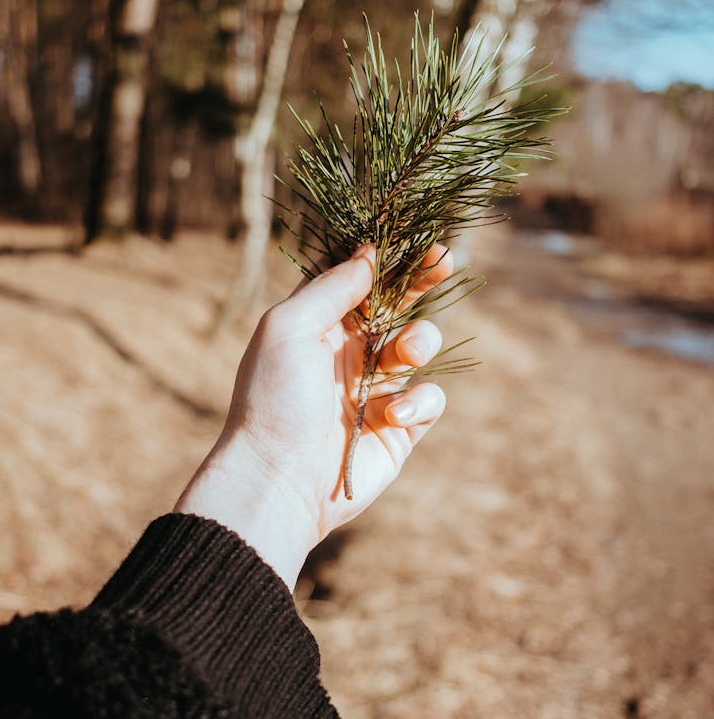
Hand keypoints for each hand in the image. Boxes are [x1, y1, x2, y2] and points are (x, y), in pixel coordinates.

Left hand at [175, 244, 450, 587]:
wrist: (279, 480)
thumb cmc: (272, 400)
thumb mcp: (288, 327)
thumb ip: (331, 288)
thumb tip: (369, 254)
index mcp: (317, 325)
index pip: (359, 279)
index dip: (386, 257)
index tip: (414, 238)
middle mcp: (348, 353)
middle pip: (397, 304)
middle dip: (422, 281)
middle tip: (445, 261)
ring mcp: (375, 389)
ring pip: (419, 346)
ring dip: (421, 340)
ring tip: (407, 352)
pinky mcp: (399, 429)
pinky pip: (429, 400)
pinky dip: (419, 401)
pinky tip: (391, 415)